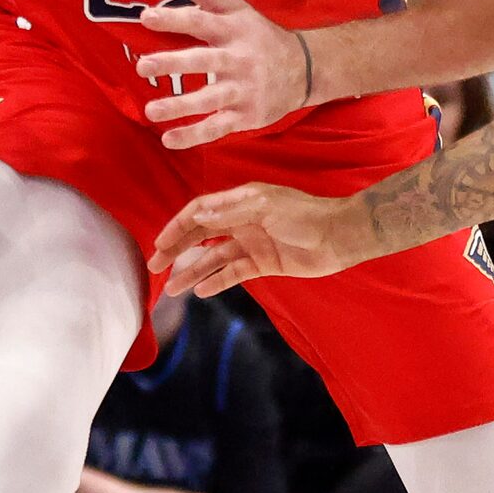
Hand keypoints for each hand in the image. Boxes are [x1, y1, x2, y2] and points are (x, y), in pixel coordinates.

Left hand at [133, 0, 310, 147]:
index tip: (146, 17)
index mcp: (234, 30)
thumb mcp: (235, 8)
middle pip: (204, 61)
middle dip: (173, 64)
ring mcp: (243, 90)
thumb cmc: (259, 36)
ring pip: (210, 99)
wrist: (304, 70)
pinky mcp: (245, 115)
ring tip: (150, 111)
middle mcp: (239, 59)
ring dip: (180, 106)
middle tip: (142, 65)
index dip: (174, 18)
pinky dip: (194, 136)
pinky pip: (217, 127)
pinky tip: (168, 139)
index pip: (201, 21)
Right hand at [152, 184, 370, 295]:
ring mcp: (252, 243)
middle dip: (177, 249)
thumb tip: (196, 217)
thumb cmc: (306, 215)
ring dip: (192, 271)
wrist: (339, 236)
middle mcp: (242, 221)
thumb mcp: (265, 207)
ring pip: (213, 258)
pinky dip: (217, 281)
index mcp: (240, 201)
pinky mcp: (263, 263)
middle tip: (154, 266)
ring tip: (172, 288)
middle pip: (200, 235)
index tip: (159, 242)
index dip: (177, 226)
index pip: (200, 212)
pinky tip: (200, 291)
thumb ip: (230, 213)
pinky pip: (233, 273)